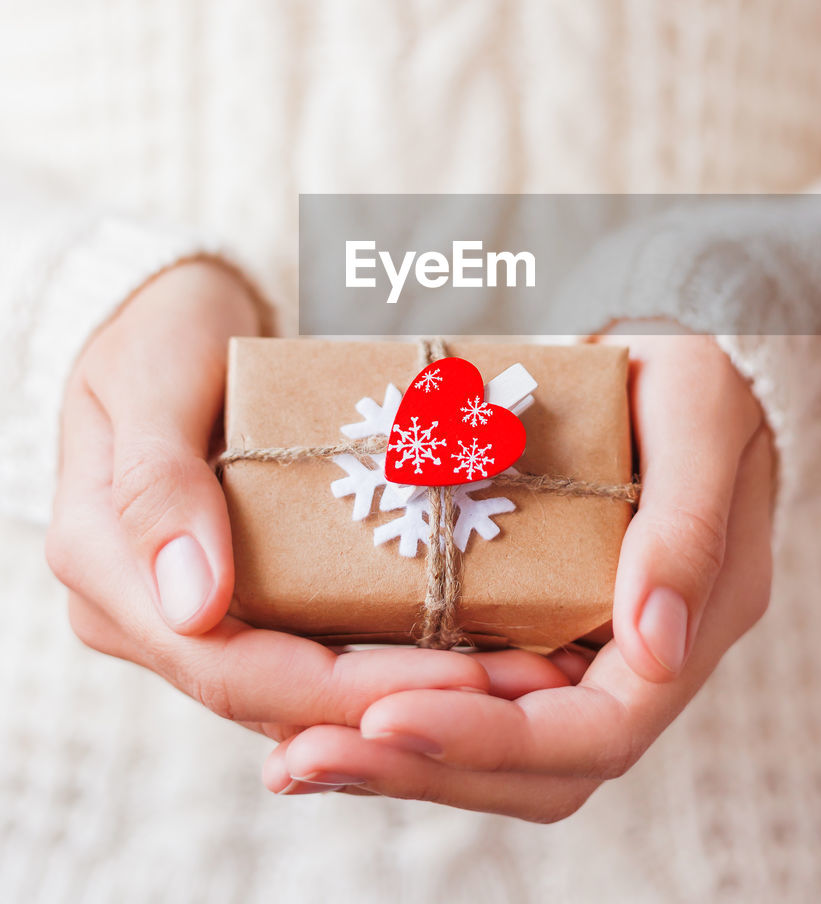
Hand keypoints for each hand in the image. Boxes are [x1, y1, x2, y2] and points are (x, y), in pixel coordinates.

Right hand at [46, 261, 498, 741]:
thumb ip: (158, 481)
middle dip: (393, 703)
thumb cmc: (157, 331)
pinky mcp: (235, 598)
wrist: (167, 317)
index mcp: (106, 571)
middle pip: (271, 694)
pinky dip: (383, 654)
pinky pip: (308, 647)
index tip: (454, 681)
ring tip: (513, 676)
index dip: (340, 689)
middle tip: (514, 688)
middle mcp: (144, 614)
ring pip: (297, 688)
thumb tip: (192, 604)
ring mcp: (189, 612)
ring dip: (401, 691)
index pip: (225, 666)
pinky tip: (467, 645)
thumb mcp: (151, 378)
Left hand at [261, 326, 774, 815]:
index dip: (491, 740)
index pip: (594, 733)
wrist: (670, 346)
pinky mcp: (531, 617)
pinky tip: (319, 705)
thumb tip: (655, 649)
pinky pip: (469, 687)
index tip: (387, 718)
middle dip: (420, 767)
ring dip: (395, 756)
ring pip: (492, 742)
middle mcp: (632, 657)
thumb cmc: (692, 369)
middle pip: (532, 766)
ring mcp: (579, 643)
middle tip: (302, 759)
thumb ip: (687, 527)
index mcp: (690, 625)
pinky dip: (398, 704)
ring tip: (292, 756)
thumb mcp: (699, 417)